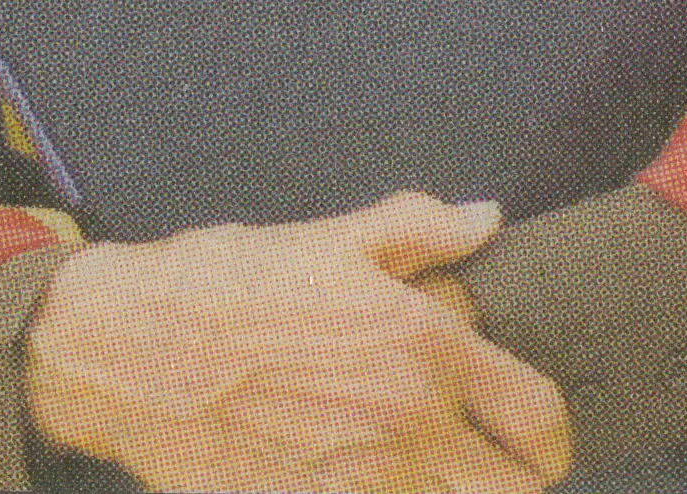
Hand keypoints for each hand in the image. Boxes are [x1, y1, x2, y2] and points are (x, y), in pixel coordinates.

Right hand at [25, 191, 572, 491]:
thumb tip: (488, 220)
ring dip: (451, 493)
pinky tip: (365, 474)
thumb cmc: (232, 280)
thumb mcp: (335, 236)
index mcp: (422, 348)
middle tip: (494, 456)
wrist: (132, 348)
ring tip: (427, 458)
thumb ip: (424, 228)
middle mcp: (404, 426)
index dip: (554, 430)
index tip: (536, 425)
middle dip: (519, 480)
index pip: (540, 419)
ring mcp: (358, 486)